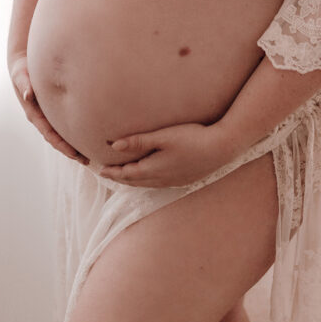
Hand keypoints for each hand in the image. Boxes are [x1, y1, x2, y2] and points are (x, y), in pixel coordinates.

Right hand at [9, 52, 88, 165]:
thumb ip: (24, 84)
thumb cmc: (21, 69)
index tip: (75, 155)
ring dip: (74, 144)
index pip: (50, 135)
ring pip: (62, 134)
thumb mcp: (20, 75)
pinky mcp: (52, 109)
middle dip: (71, 151)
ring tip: (90, 154)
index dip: (62, 146)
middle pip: (58, 140)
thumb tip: (28, 94)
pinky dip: (75, 131)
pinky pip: (64, 123)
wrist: (21, 63)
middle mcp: (41, 118)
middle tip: (87, 161)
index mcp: (34, 114)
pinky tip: (88, 133)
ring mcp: (47, 115)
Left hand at [98, 121, 231, 187]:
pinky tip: (149, 175)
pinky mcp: (183, 179)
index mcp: (153, 170)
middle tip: (107, 174)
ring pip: (146, 184)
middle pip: (134, 181)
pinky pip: (157, 183)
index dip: (112, 172)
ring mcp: (173, 181)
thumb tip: (114, 146)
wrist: (221, 148)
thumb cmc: (192, 138)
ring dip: (133, 180)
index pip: (126, 174)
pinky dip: (146, 180)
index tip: (99, 169)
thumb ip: (139, 141)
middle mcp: (161, 179)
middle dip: (119, 178)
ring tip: (124, 175)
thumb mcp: (163, 137)